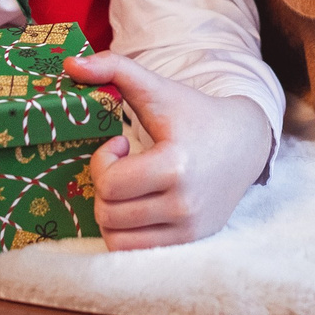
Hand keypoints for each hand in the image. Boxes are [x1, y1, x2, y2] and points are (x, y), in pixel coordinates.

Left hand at [66, 52, 274, 249]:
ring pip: (117, 238)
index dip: (102, 162)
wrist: (246, 143)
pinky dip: (125, 231)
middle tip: (124, 165)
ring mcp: (188, 229)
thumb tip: (69, 63)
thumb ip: (115, 68)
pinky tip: (137, 205)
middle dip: (105, 185)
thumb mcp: (158, 88)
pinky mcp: (190, 242)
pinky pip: (135, 251)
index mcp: (176, 165)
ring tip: (130, 187)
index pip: (110, 185)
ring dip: (111, 211)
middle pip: (108, 213)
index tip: (119, 144)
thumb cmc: (196, 115)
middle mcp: (184, 204)